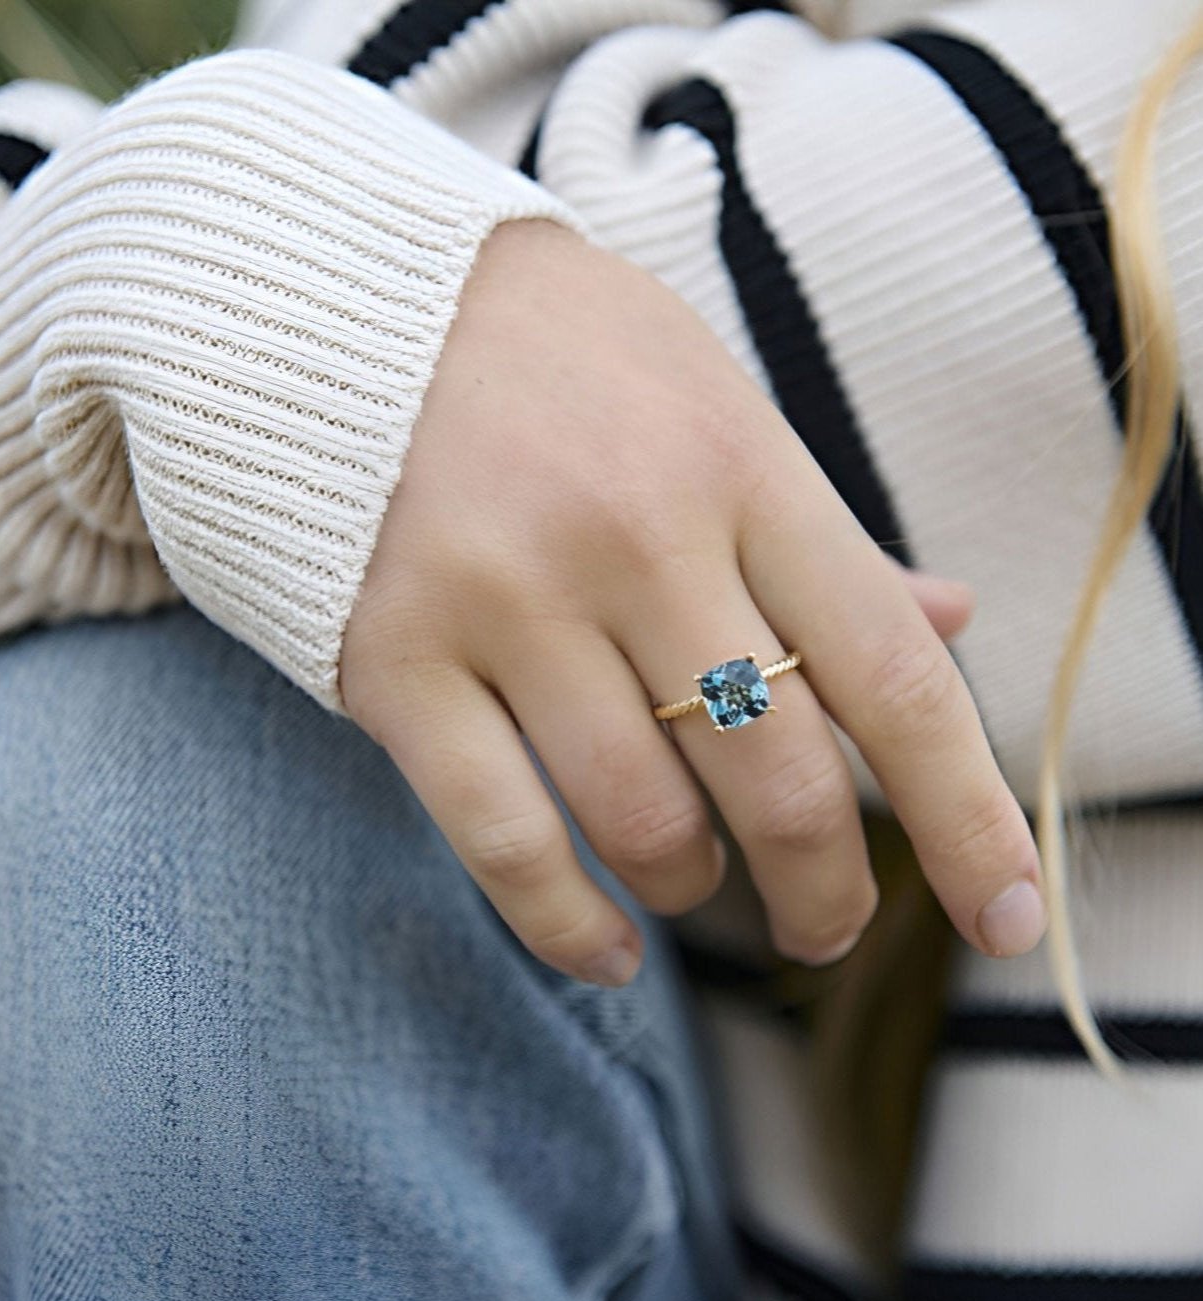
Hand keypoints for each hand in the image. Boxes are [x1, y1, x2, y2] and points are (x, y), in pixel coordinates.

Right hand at [340, 221, 1042, 985]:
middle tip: (828, 924)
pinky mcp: (396, 661)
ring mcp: (505, 600)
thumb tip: (952, 625)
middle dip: (827, 888)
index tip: (1008, 918)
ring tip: (696, 878)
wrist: (344, 299)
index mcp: (739, 466)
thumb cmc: (561, 364)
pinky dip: (568, 924)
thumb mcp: (713, 408)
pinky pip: (503, 839)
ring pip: (645, 821)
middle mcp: (633, 535)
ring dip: (696, 886)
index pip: (891, 675)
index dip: (968, 816)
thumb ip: (824, 537)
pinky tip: (608, 949)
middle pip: (780, 776)